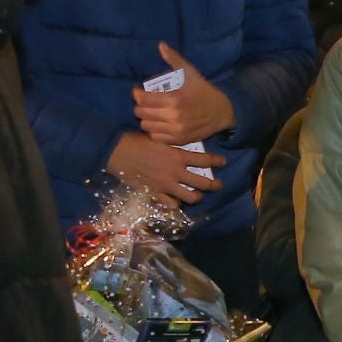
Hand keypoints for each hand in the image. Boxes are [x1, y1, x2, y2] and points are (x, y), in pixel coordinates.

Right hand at [108, 132, 224, 206]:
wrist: (117, 152)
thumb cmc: (136, 140)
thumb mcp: (158, 138)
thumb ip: (171, 142)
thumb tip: (179, 137)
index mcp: (178, 156)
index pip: (205, 159)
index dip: (217, 161)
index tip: (223, 162)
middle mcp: (176, 172)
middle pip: (203, 182)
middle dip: (214, 185)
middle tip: (217, 185)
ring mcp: (167, 185)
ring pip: (190, 197)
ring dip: (196, 196)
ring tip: (198, 196)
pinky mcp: (155, 194)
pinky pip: (171, 204)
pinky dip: (176, 204)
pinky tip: (176, 201)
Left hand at [132, 44, 235, 144]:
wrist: (222, 112)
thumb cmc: (203, 91)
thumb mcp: (191, 73)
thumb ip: (174, 60)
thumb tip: (161, 45)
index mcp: (174, 98)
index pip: (143, 99)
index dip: (137, 94)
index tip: (139, 91)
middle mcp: (174, 116)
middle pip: (141, 113)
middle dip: (140, 106)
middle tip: (146, 102)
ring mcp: (176, 130)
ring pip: (146, 126)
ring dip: (146, 118)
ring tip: (152, 113)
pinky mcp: (178, 140)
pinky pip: (156, 137)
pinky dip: (154, 130)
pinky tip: (160, 123)